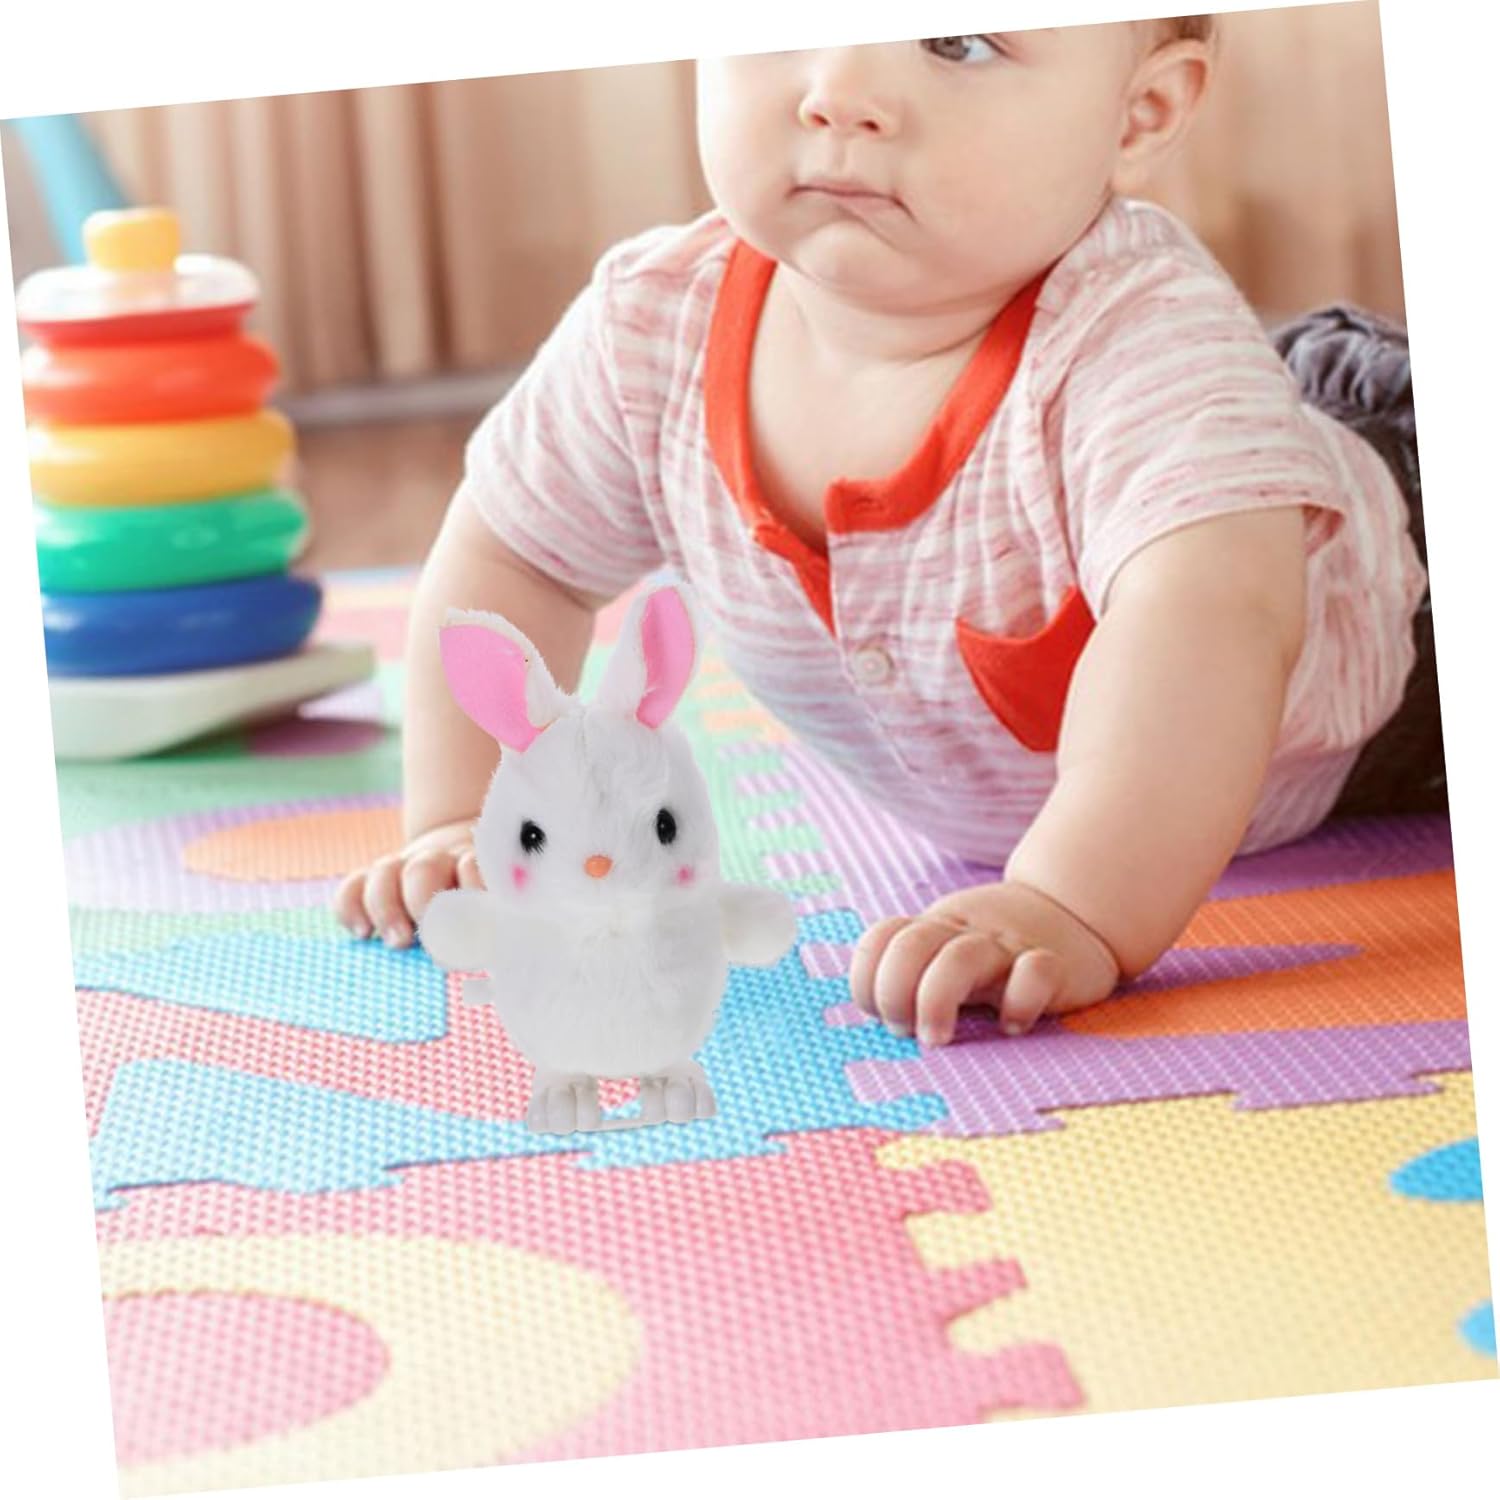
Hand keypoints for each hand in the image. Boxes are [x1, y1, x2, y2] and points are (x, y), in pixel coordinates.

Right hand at [334, 818, 484, 946]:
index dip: (473, 889)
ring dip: (388, 910)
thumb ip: (497, 914)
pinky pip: (352, 887)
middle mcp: (437, 860)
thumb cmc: (485, 895)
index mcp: (474, 863)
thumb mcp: (497, 897)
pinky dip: (351, 909)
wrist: (458, 854)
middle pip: (423, 869)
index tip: (480, 925)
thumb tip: (503, 946)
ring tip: (399, 943)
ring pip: (385, 873)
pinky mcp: (375, 879)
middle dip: (424, 904)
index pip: (472, 868)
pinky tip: (362, 934)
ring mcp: (402, 867)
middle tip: (433, 940)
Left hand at [847, 880, 1121, 1045]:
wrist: (1073, 911)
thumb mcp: (947, 949)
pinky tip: (1012, 1026)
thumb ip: (912, 974)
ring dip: (936, 999)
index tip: (881, 1015)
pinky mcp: (1056, 963)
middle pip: (911, 946)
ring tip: (937, 1039)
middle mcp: (965, 933)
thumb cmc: (995, 948)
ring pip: (962, 957)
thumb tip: (875, 1022)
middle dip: (894, 993)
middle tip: (907, 1031)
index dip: (867, 979)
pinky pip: (1036, 972)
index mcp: (934, 929)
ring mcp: (1009, 946)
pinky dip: (1020, 1002)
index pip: (881, 939)